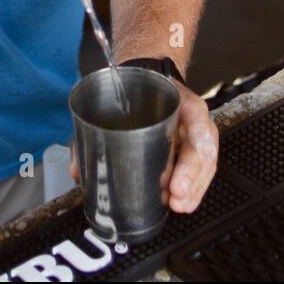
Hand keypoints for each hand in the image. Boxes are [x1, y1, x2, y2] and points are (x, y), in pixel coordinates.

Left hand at [69, 80, 218, 213]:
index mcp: (179, 101)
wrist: (147, 78)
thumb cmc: (137, 92)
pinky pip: (202, 172)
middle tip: (175, 194)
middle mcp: (193, 119)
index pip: (196, 118)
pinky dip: (195, 189)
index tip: (185, 170)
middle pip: (203, 148)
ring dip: (195, 188)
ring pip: (206, 163)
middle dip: (191, 175)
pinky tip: (184, 203)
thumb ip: (95, 130)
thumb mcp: (120, 101)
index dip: (195, 143)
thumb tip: (77, 170)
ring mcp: (196, 135)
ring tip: (178, 204)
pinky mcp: (193, 150)